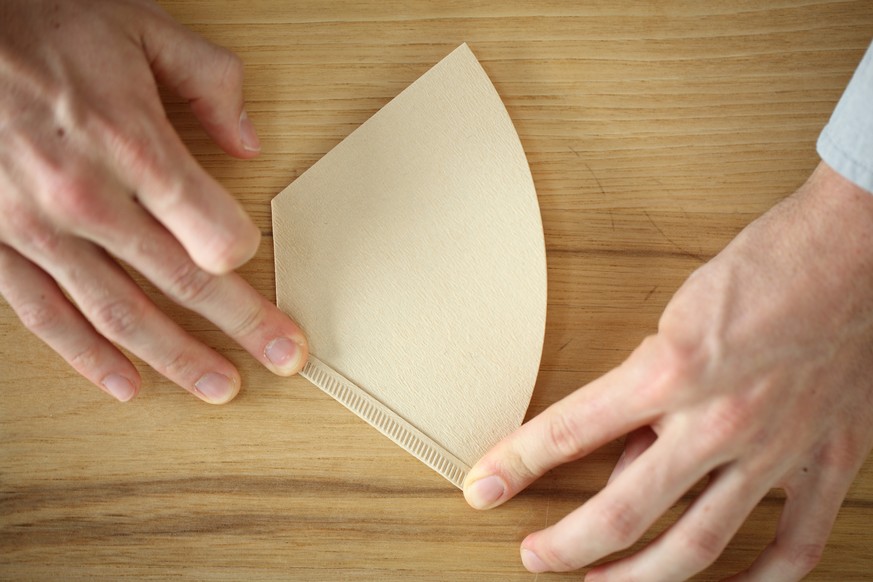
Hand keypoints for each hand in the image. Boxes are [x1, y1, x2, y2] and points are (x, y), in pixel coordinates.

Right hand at [0, 0, 306, 402]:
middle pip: (182, 283)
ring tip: (220, 387)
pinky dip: (88, 357)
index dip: (242, 250)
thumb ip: (210, 82)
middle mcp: (87, 198)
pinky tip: (126, 383)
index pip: (211, 232)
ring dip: (177, 358)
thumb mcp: (140, 27)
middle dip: (243, 326)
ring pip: (121, 314)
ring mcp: (39, 230)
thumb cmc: (40, 26)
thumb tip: (248, 143)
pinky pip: (46, 316)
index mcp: (131, 144)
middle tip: (284, 359)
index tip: (255, 256)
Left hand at [463, 162, 872, 580]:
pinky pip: (795, 544)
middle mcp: (717, 420)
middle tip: (535, 557)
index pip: (568, 431)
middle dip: (566, 545)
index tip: (483, 486)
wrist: (851, 251)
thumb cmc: (762, 267)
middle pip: (623, 512)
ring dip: (640, 577)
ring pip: (697, 545)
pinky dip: (760, 579)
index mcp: (670, 371)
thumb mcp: (678, 317)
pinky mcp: (828, 459)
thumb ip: (650, 392)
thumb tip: (624, 451)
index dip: (515, 464)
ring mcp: (775, 449)